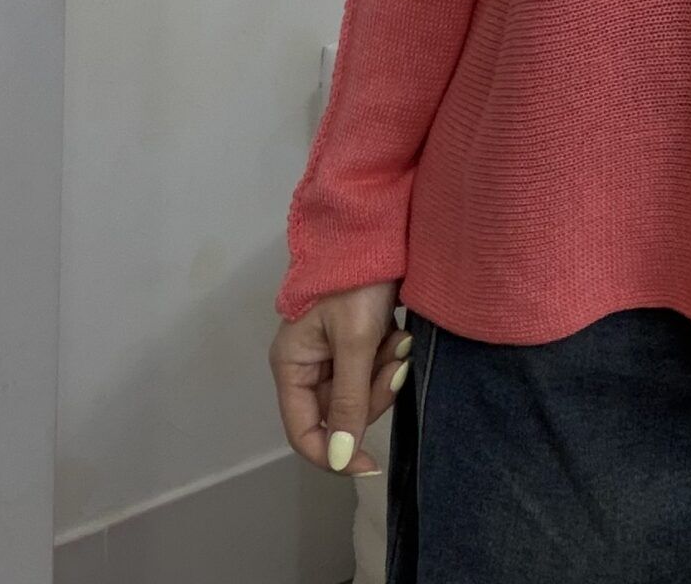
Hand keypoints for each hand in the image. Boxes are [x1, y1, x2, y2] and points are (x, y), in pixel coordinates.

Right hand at [270, 280, 410, 474]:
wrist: (376, 228)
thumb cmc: (356, 281)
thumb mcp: (354, 343)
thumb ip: (347, 402)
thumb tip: (339, 459)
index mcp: (291, 365)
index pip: (303, 432)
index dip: (334, 455)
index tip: (371, 463)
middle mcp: (306, 364)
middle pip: (338, 413)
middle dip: (371, 395)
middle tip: (394, 363)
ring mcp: (331, 352)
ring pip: (360, 393)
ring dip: (383, 373)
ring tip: (398, 340)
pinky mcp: (355, 340)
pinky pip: (371, 370)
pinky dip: (388, 357)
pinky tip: (399, 333)